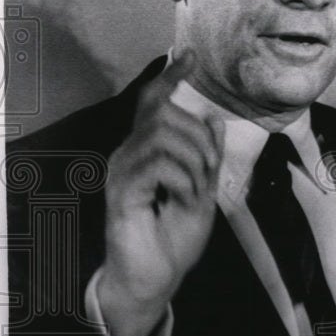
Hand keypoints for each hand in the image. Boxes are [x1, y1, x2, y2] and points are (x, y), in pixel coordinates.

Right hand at [97, 53, 223, 335]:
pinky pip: (158, 165)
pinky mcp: (121, 194)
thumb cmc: (174, 238)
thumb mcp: (202, 191)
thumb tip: (214, 119)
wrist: (157, 279)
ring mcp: (121, 174)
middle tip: (209, 170)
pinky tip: (184, 197)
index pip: (152, 103)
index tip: (191, 56)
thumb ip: (207, 156)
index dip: (170, 77)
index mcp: (146, 152)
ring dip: (194, 159)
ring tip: (197, 188)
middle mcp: (128, 156)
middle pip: (163, 114)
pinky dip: (183, 177)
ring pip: (162, 135)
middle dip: (199, 137)